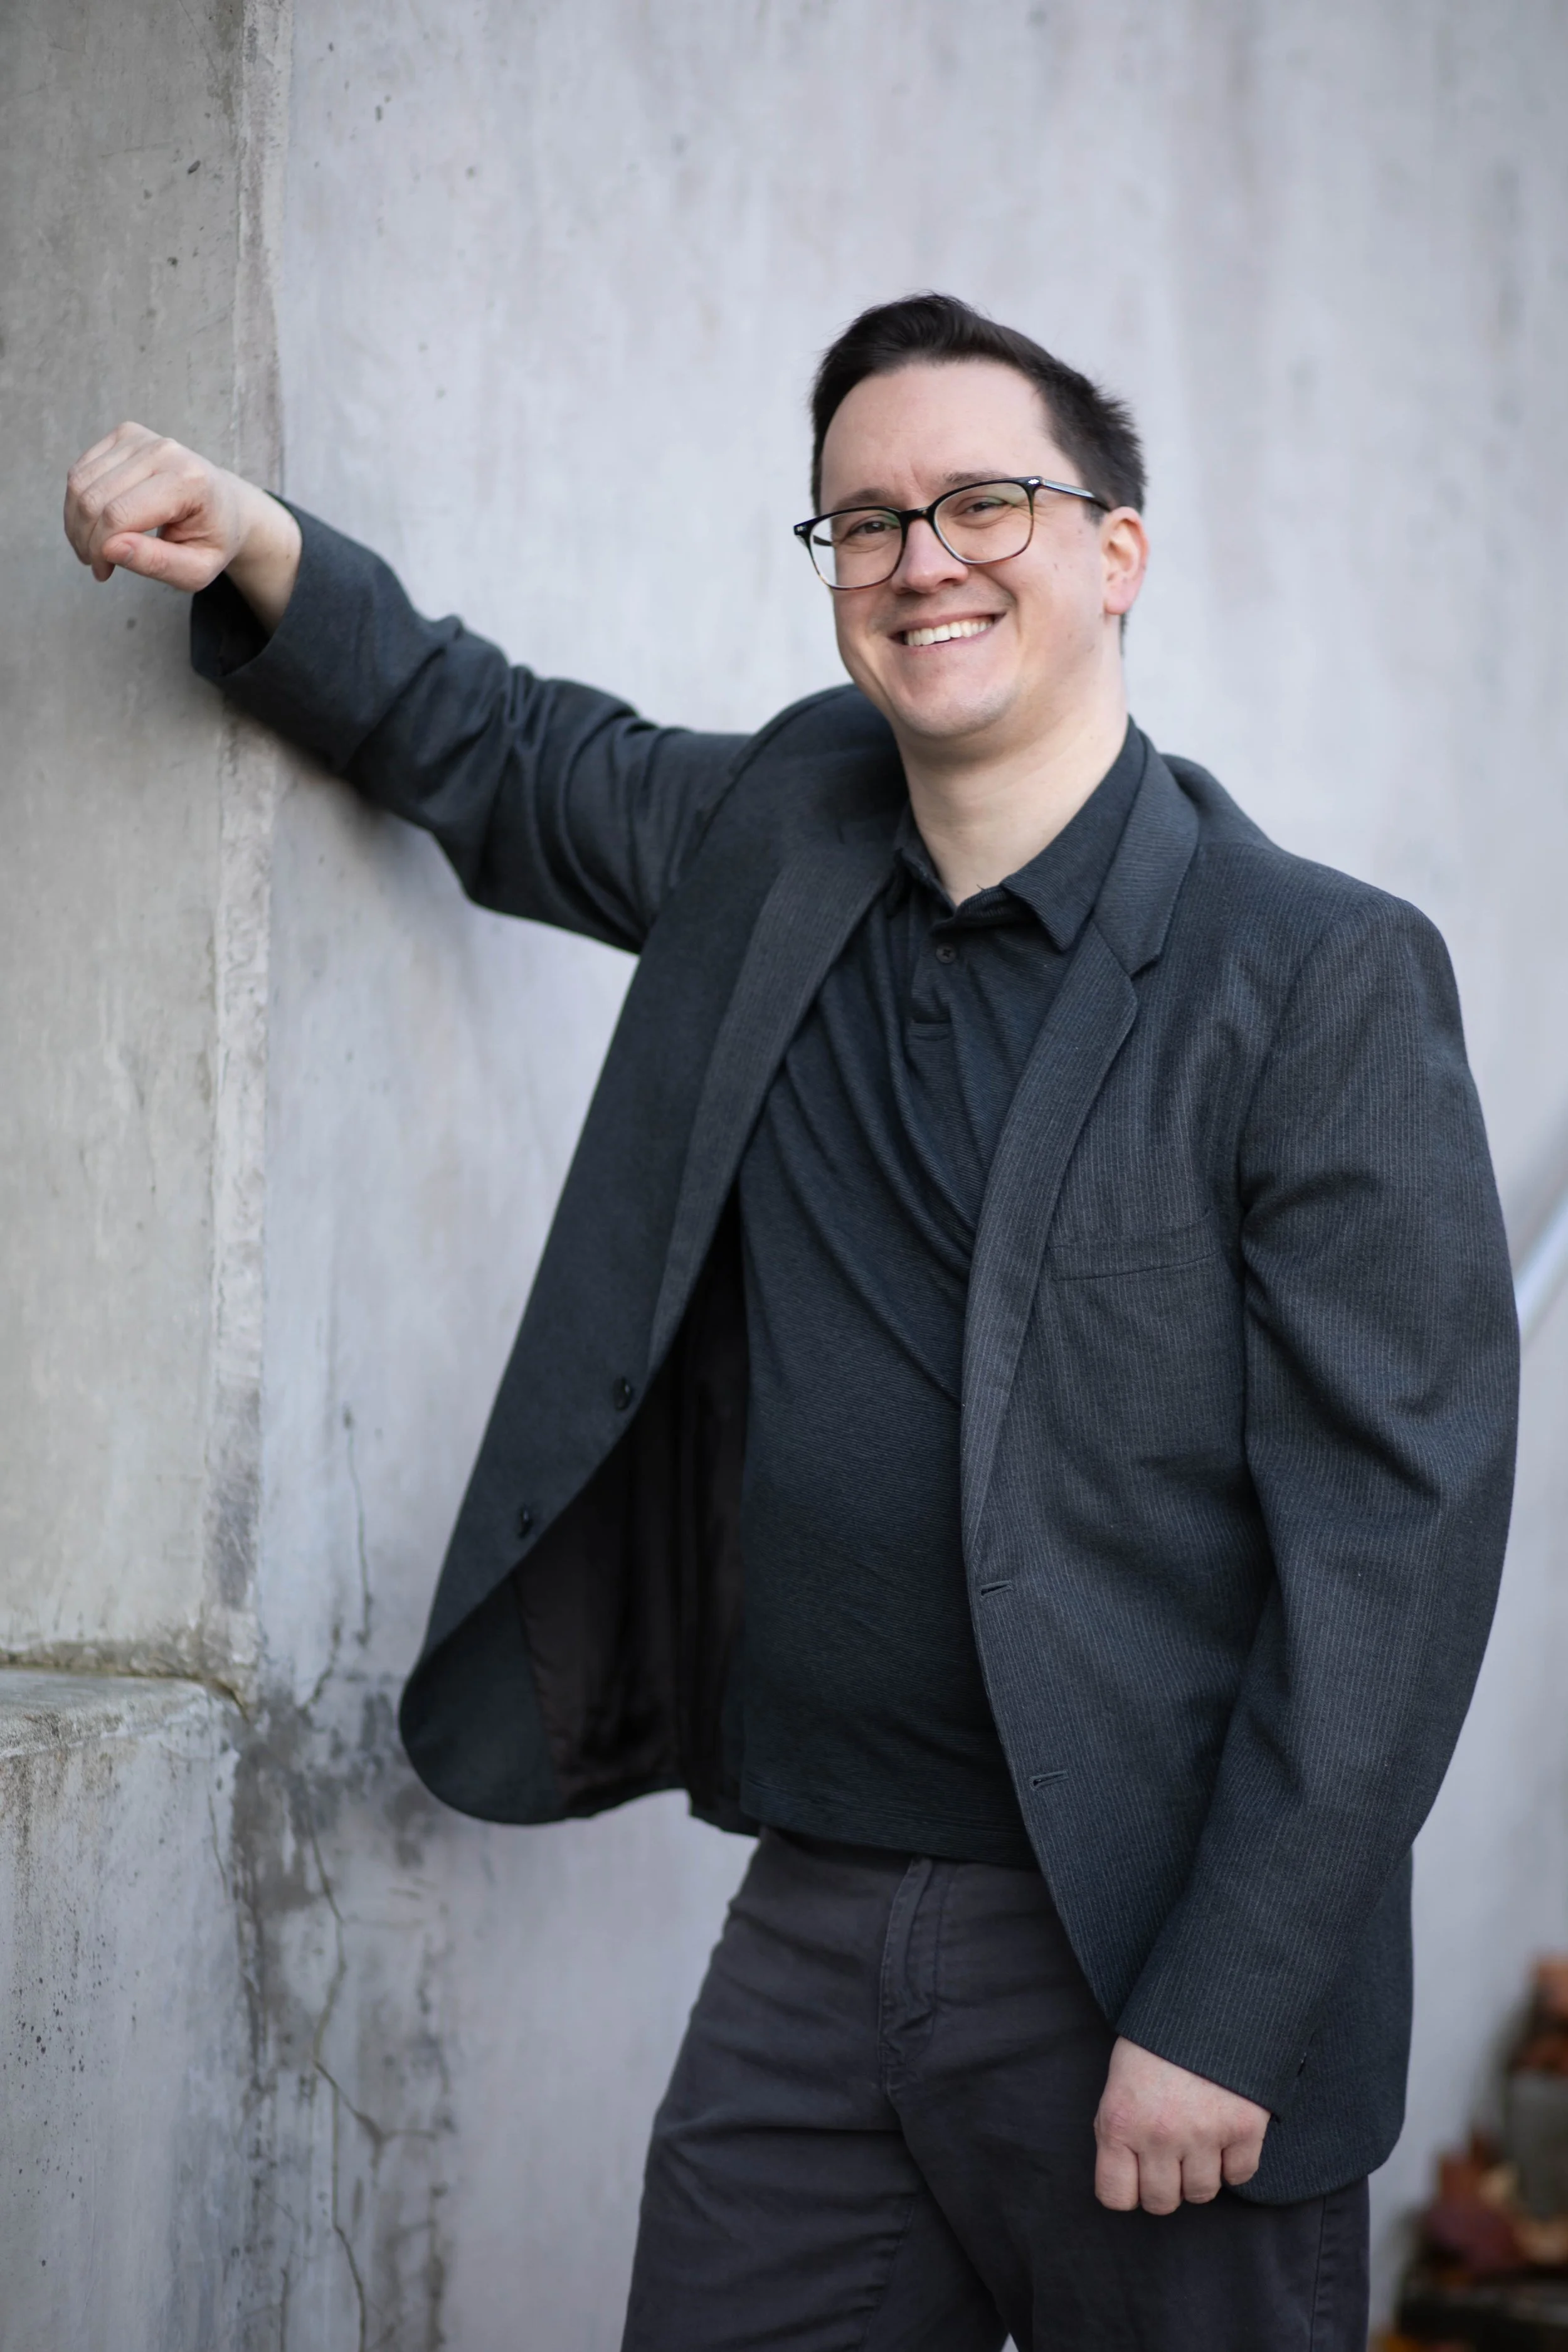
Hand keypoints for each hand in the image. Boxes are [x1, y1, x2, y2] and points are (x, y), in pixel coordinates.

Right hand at [63, 421, 301, 629]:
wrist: (226, 506)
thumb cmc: (212, 540)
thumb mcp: (198, 569)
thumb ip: (158, 563)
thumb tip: (109, 549)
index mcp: (187, 481)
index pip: (119, 515)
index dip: (99, 549)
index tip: (102, 572)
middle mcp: (163, 451)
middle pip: (94, 498)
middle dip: (85, 538)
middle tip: (95, 564)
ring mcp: (141, 438)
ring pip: (80, 483)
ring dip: (76, 522)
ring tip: (93, 548)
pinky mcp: (125, 435)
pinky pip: (80, 470)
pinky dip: (77, 502)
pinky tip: (95, 524)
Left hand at [1093, 2035, 1268, 2214]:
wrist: (1208, 1996)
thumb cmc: (1157, 2037)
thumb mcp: (1120, 2079)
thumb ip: (1119, 2127)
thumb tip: (1126, 2173)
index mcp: (1119, 2121)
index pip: (1114, 2196)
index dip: (1127, 2189)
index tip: (1136, 2175)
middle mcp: (1159, 2135)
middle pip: (1161, 2202)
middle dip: (1165, 2184)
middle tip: (1171, 2155)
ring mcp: (1203, 2134)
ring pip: (1202, 2194)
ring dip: (1201, 2174)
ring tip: (1198, 2138)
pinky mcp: (1243, 2128)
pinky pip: (1240, 2175)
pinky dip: (1235, 2162)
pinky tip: (1225, 2133)